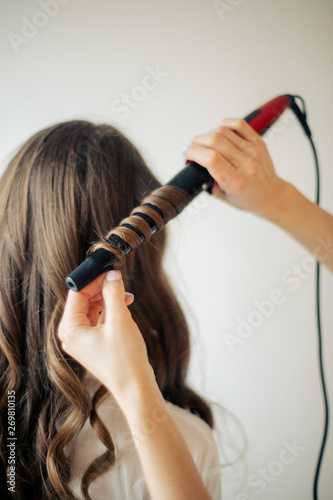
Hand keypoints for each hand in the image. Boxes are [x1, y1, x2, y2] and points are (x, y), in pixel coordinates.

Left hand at [58, 270, 155, 406]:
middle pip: (83, 300)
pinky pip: (98, 320)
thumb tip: (112, 275)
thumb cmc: (125, 359)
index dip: (94, 279)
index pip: (77, 294)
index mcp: (71, 329)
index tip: (109, 270)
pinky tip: (124, 305)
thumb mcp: (120, 320)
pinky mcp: (94, 344)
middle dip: (101, 288)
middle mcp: (72, 335)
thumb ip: (114, 294)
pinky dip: (110, 310)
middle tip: (118, 279)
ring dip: (107, 298)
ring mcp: (83, 340)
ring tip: (125, 293)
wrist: (135, 388)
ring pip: (92, 309)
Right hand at [184, 118, 288, 218]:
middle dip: (197, 141)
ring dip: (208, 134)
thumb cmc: (248, 198)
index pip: (211, 159)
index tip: (187, 153)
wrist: (272, 195)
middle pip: (215, 141)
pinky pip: (239, 125)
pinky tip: (220, 131)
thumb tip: (193, 163)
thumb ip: (208, 182)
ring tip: (205, 142)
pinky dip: (225, 124)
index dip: (194, 152)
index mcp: (235, 182)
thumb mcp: (224, 197)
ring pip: (224, 131)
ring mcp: (253, 152)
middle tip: (193, 147)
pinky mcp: (258, 142)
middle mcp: (245, 165)